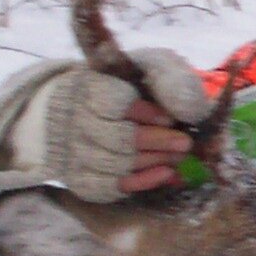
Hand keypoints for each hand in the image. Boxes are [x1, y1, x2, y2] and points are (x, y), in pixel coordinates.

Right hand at [0, 47, 213, 200]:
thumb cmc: (114, 87)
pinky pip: (108, 187)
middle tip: (184, 142)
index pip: (110, 102)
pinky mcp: (75, 179)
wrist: (59, 116)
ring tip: (179, 155)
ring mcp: (68, 152)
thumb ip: (168, 76)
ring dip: (152, 161)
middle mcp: (68, 121)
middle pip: (116, 138)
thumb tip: (196, 108)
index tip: (170, 116)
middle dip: (155, 141)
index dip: (142, 111)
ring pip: (114, 163)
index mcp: (82, 87)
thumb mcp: (139, 68)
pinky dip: (141, 183)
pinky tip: (165, 175)